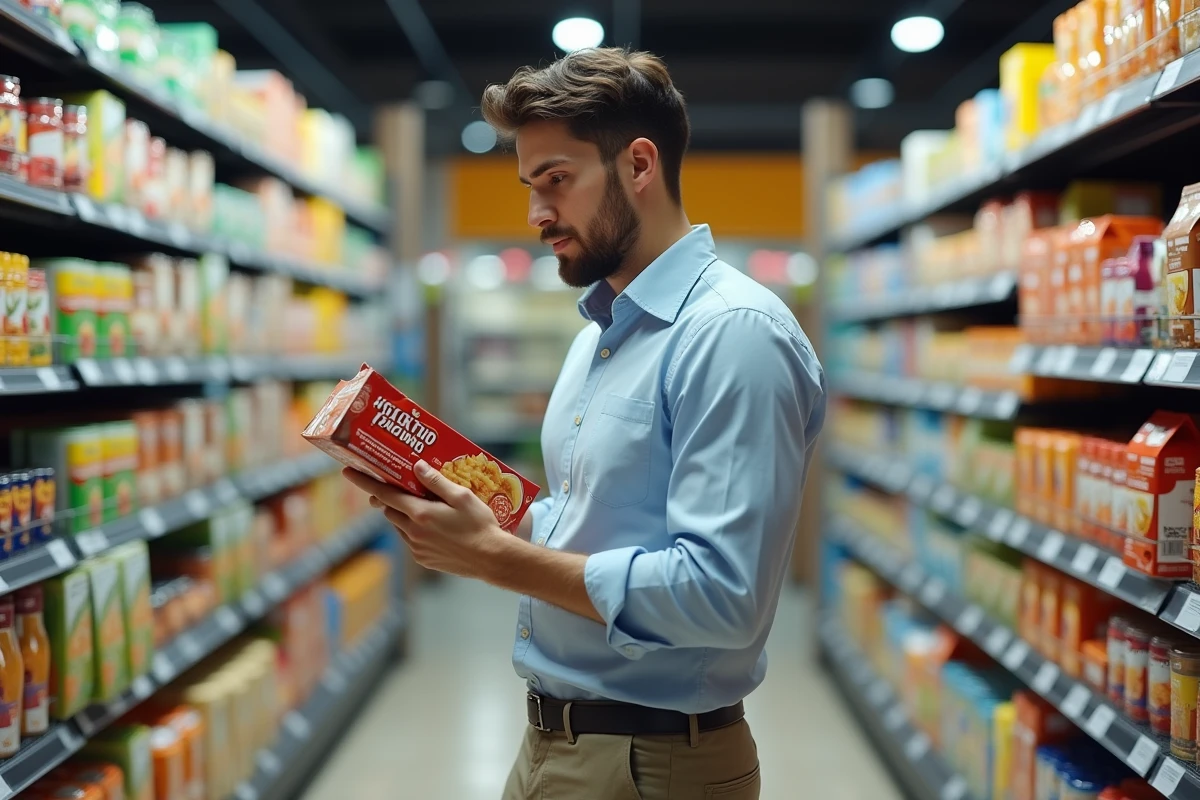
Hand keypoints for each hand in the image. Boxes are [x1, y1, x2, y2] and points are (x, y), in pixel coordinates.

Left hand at [341, 461, 509, 578]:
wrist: (492, 558)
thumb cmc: (480, 525)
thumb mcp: (462, 496)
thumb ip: (436, 482)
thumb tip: (416, 466)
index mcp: (420, 513)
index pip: (384, 494)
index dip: (364, 482)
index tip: (348, 472)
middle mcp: (413, 531)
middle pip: (389, 509)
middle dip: (390, 498)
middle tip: (400, 487)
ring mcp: (417, 547)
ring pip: (400, 525)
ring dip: (405, 515)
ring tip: (427, 508)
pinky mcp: (423, 558)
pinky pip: (411, 540)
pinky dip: (416, 530)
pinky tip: (437, 528)